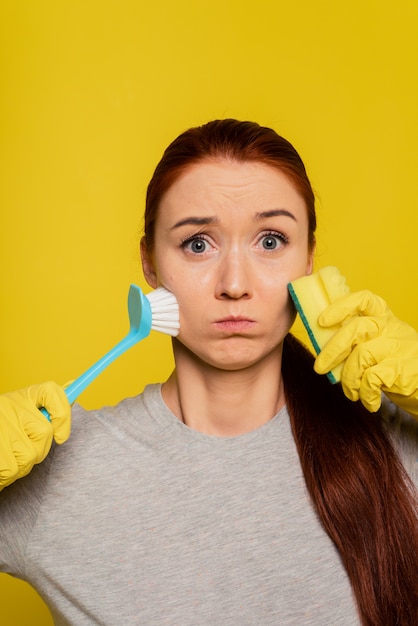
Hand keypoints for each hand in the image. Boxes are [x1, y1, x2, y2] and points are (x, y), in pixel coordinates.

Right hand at [0, 382, 70, 489]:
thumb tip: (72, 388)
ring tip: (6, 458)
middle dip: (37, 450)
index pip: (51, 391)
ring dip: (20, 465)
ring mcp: (2, 426)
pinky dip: (6, 476)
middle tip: (21, 450)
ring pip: (29, 456)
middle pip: (44, 433)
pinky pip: (11, 469)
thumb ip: (46, 403)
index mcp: (23, 395)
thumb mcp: (21, 408)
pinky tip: (0, 467)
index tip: (61, 435)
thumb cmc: (3, 424)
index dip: (63, 412)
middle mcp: (11, 406)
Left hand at [313, 290, 417, 415]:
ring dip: (349, 378)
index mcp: (384, 318)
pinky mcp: (404, 369)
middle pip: (356, 328)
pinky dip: (365, 394)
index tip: (322, 321)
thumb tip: (322, 349)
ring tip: (351, 392)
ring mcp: (400, 347)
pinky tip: (369, 402)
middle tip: (319, 368)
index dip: (340, 307)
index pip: (364, 300)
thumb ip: (357, 342)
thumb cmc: (397, 368)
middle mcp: (393, 328)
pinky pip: (372, 378)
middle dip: (332, 349)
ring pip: (361, 355)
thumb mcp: (380, 346)